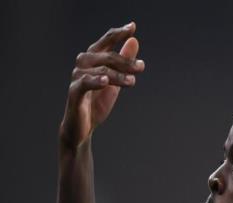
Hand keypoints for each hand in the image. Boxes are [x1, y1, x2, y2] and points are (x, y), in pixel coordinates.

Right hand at [59, 22, 144, 150]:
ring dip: (118, 75)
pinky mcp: (74, 93)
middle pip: (106, 56)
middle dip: (125, 61)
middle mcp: (83, 64)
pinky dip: (95, 80)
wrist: (82, 128)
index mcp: (93, 59)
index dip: (118, 33)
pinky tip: (106, 81)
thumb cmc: (96, 103)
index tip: (132, 27)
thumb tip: (134, 41)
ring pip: (100, 70)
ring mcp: (77, 78)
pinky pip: (84, 83)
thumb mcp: (115, 81)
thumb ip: (124, 62)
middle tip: (141, 68)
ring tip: (132, 82)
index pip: (106, 41)